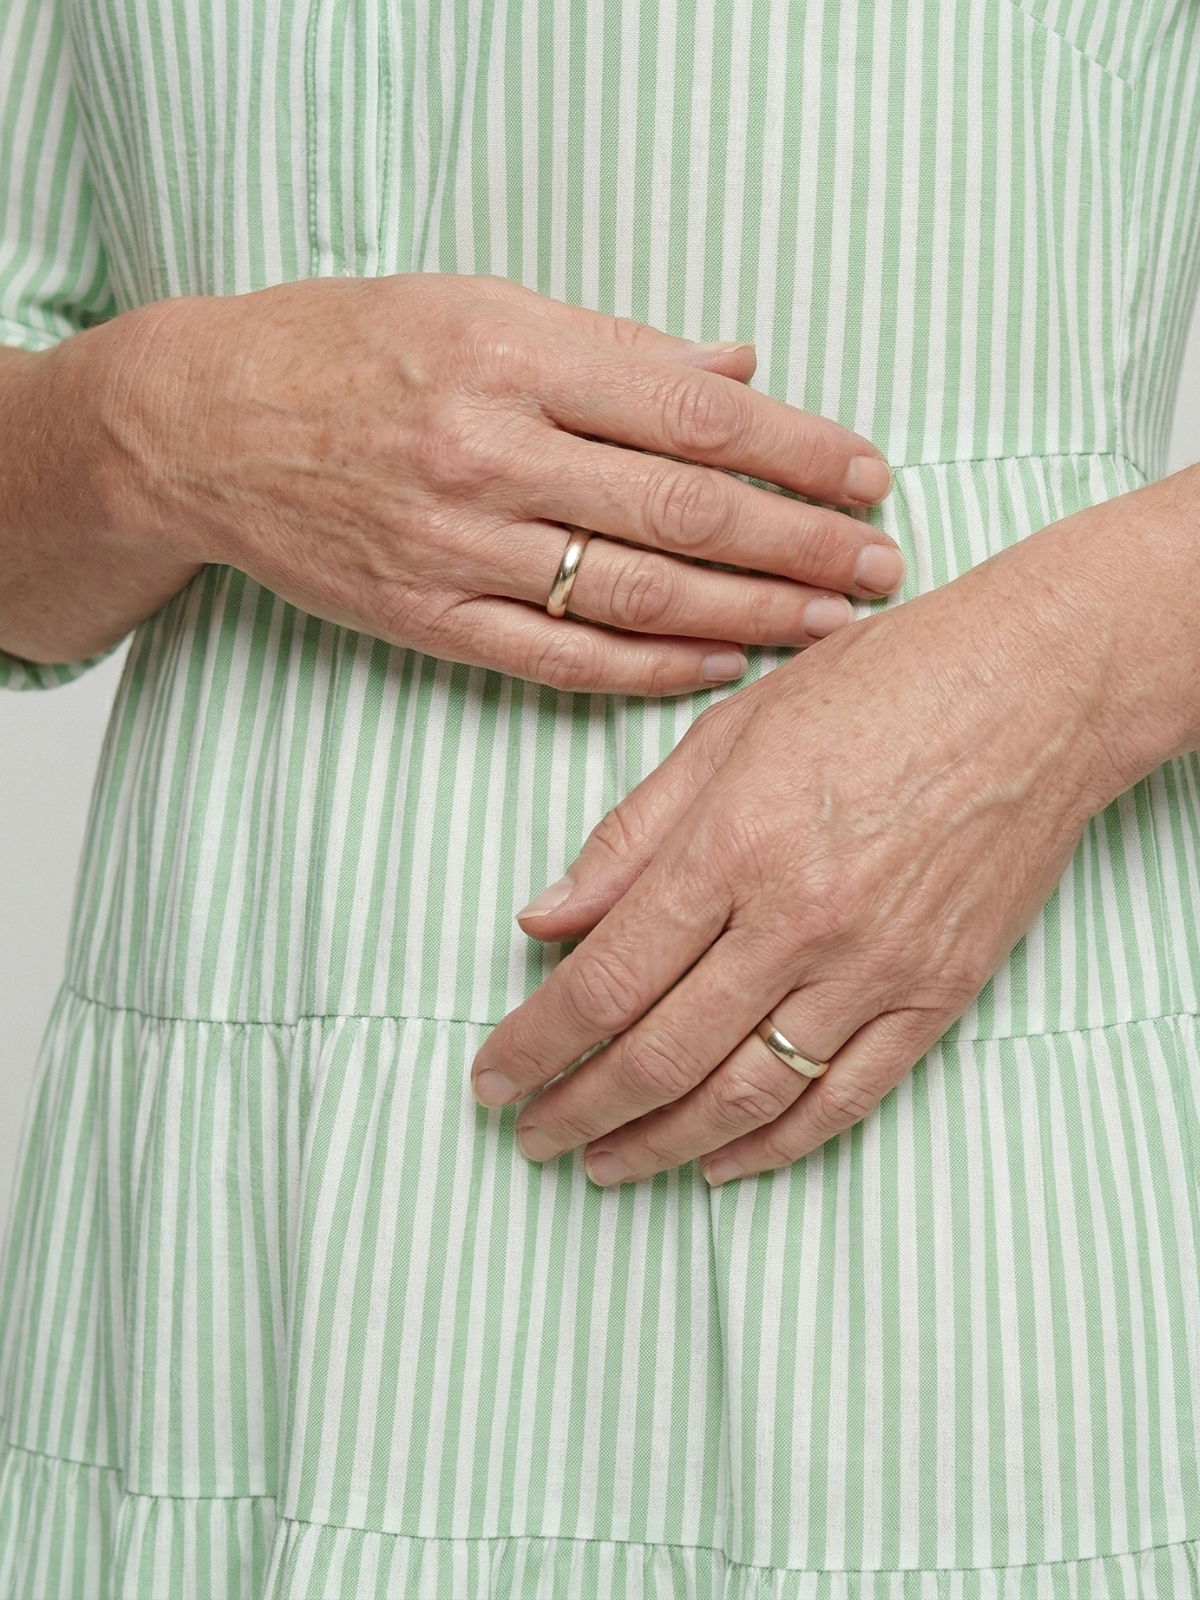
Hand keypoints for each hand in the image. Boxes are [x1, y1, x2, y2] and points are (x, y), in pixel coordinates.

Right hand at [82, 274, 898, 692]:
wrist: (202, 425)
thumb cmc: (347, 348)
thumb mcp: (478, 304)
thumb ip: (616, 346)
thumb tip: (741, 368)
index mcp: (514, 351)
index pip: (694, 410)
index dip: (797, 448)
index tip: (867, 475)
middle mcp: (489, 450)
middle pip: (685, 513)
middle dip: (800, 546)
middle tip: (880, 568)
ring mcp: (455, 544)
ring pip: (636, 596)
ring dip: (750, 616)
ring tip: (830, 625)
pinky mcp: (425, 616)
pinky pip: (560, 659)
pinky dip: (649, 668)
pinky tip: (720, 666)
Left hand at [471, 490, 1197, 1180]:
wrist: (1037, 689)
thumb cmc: (878, 686)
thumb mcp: (728, 732)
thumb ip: (629, 837)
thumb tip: (542, 923)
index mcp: (731, 844)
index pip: (604, 979)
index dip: (533, 1044)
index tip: (491, 1077)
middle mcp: (797, 920)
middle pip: (660, 1053)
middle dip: (577, 1107)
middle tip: (528, 1135)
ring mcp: (874, 968)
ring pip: (744, 1094)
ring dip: (659, 1143)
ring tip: (602, 1163)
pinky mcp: (937, 995)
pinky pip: (843, 1099)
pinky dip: (773, 1146)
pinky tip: (718, 1164)